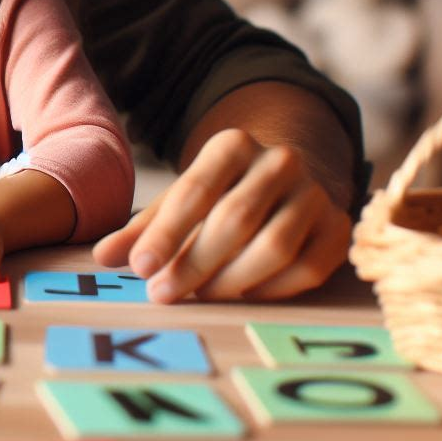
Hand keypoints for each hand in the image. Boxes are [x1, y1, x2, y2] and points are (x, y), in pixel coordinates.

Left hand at [92, 128, 351, 302]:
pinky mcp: (336, 230)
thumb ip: (143, 227)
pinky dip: (270, 290)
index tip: (140, 266)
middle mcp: (280, 162)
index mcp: (233, 144)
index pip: (196, 189)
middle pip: (235, 220)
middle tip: (161, 293)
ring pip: (274, 247)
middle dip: (193, 262)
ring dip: (230, 281)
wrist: (290, 179)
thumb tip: (104, 256)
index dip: (167, 232)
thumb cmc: (221, 194)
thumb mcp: (180, 199)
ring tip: (197, 296)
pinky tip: (240, 296)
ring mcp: (314, 194)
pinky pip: (306, 270)